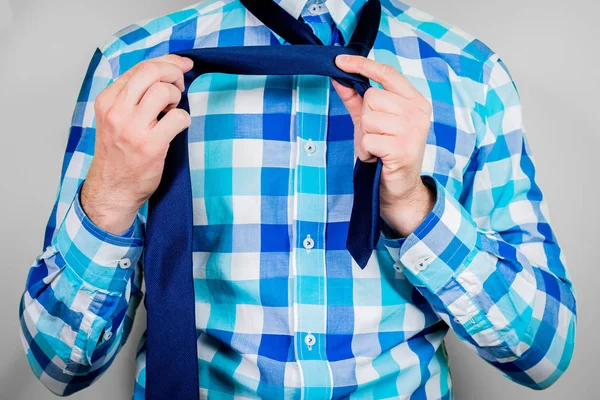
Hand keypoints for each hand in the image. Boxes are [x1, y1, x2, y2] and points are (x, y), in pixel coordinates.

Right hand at [81, 54, 193, 233]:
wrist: (112, 190)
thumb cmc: (118, 155)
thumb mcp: (114, 119)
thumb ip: (132, 96)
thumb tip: (164, 72)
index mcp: (107, 101)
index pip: (139, 67)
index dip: (166, 62)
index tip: (181, 65)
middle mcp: (117, 111)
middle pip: (150, 71)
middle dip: (173, 72)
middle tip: (180, 85)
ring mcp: (133, 128)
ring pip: (163, 90)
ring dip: (176, 96)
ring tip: (172, 110)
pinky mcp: (150, 145)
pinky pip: (178, 117)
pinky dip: (184, 119)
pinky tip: (177, 127)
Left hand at [333, 55, 434, 237]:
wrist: (400, 188)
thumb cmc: (386, 153)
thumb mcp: (370, 122)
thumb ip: (355, 98)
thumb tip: (339, 76)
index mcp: (414, 101)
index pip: (387, 73)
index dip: (362, 64)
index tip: (340, 60)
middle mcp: (417, 112)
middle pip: (372, 96)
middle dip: (365, 118)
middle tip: (376, 136)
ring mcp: (412, 130)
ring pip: (368, 117)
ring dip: (364, 136)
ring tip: (377, 148)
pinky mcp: (402, 148)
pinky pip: (367, 138)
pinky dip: (366, 151)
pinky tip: (377, 158)